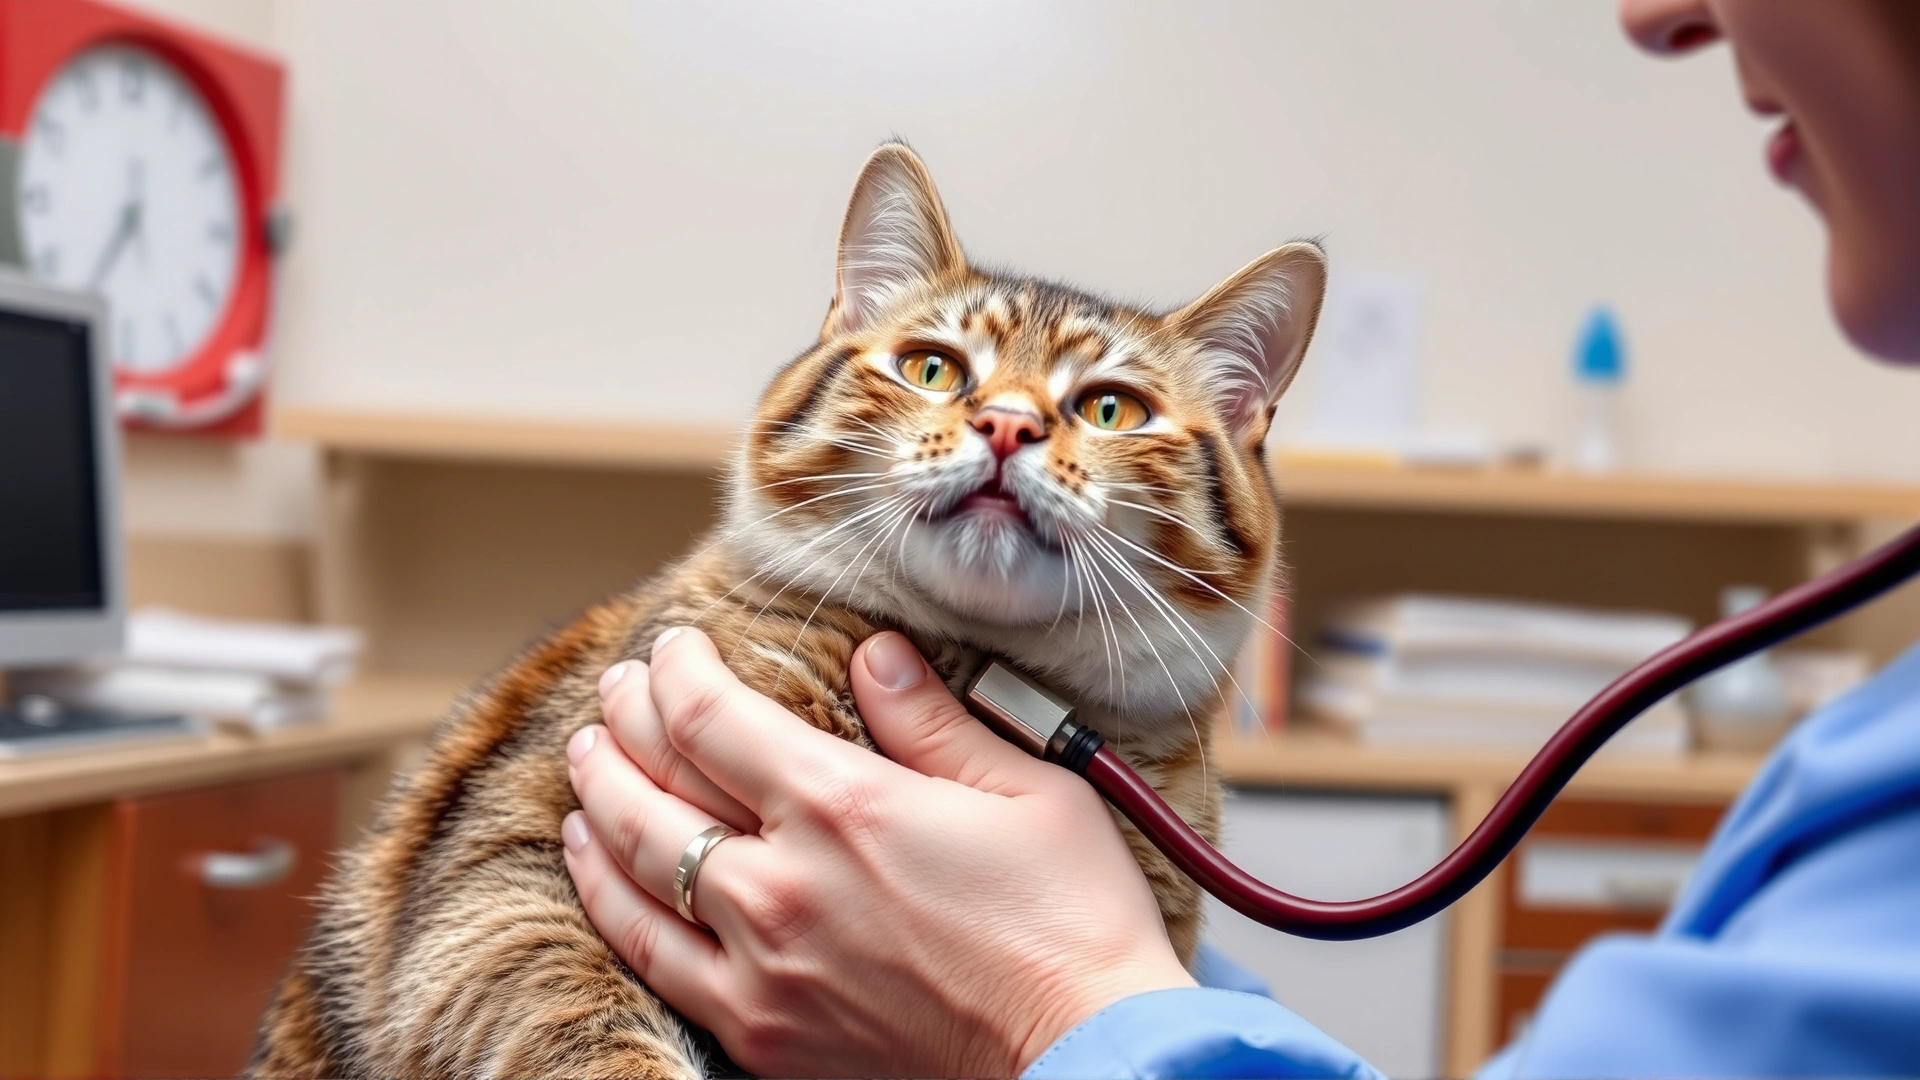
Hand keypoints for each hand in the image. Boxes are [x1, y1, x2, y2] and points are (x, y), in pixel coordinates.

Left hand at [563, 627, 1194, 1076]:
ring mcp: (759, 963)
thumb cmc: (1071, 921)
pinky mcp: (759, 1029)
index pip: (712, 716)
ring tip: (586, 760)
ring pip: (633, 865)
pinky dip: (604, 899)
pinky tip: (592, 864)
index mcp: (843, 805)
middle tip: (616, 689)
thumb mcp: (1025, 789)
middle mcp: (780, 881)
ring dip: (597, 799)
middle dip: (625, 720)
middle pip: (656, 781)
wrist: (1083, 1057)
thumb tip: (876, 655)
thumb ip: (932, 719)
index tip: (671, 646)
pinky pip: (649, 956)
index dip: (676, 670)